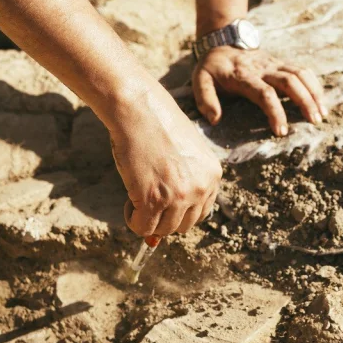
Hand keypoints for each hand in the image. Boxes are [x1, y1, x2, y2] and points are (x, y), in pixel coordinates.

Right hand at [108, 83, 222, 236]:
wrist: (138, 109)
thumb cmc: (156, 126)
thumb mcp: (182, 155)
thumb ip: (181, 186)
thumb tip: (159, 233)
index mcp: (213, 175)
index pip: (201, 212)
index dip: (180, 211)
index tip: (165, 202)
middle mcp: (201, 187)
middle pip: (184, 225)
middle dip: (164, 218)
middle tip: (148, 199)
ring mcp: (179, 195)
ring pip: (163, 230)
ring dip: (148, 220)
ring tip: (137, 197)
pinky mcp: (154, 199)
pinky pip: (143, 227)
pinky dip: (133, 220)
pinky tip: (129, 202)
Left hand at [192, 46, 327, 136]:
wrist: (222, 41)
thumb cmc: (212, 68)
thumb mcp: (200, 80)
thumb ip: (205, 99)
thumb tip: (215, 119)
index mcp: (244, 75)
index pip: (265, 93)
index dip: (275, 112)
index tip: (281, 131)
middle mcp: (263, 68)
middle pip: (290, 81)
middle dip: (304, 101)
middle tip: (314, 122)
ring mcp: (275, 63)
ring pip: (300, 74)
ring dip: (314, 93)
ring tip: (322, 114)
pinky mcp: (281, 63)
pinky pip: (303, 71)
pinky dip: (314, 85)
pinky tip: (320, 101)